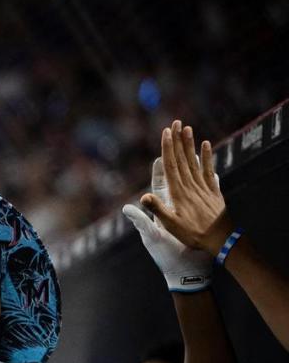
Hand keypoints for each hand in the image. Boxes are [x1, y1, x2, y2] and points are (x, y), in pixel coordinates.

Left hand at [123, 154, 212, 291]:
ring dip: (192, 162)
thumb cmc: (167, 256)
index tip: (162, 146)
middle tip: (177, 133)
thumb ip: (140, 222)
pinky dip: (207, 178)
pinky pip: (203, 191)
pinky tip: (211, 169)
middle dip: (176, 154)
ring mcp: (186, 209)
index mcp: (160, 208)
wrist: (186, 271)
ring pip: (189, 180)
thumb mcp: (153, 237)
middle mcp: (172, 205)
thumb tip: (126, 208)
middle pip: (175, 174)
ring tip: (194, 143)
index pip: (160, 181)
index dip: (162, 164)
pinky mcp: (197, 215)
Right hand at [141, 120, 234, 253]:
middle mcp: (190, 186)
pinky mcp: (213, 190)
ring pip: (194, 161)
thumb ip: (157, 210)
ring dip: (190, 145)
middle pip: (182, 159)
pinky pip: (209, 170)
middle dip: (178, 140)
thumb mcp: (170, 225)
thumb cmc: (192, 234)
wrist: (219, 239)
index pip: (171, 166)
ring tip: (187, 129)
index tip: (166, 132)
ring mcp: (202, 187)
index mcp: (178, 192)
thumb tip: (142, 198)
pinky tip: (207, 145)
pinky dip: (208, 156)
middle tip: (176, 123)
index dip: (168, 148)